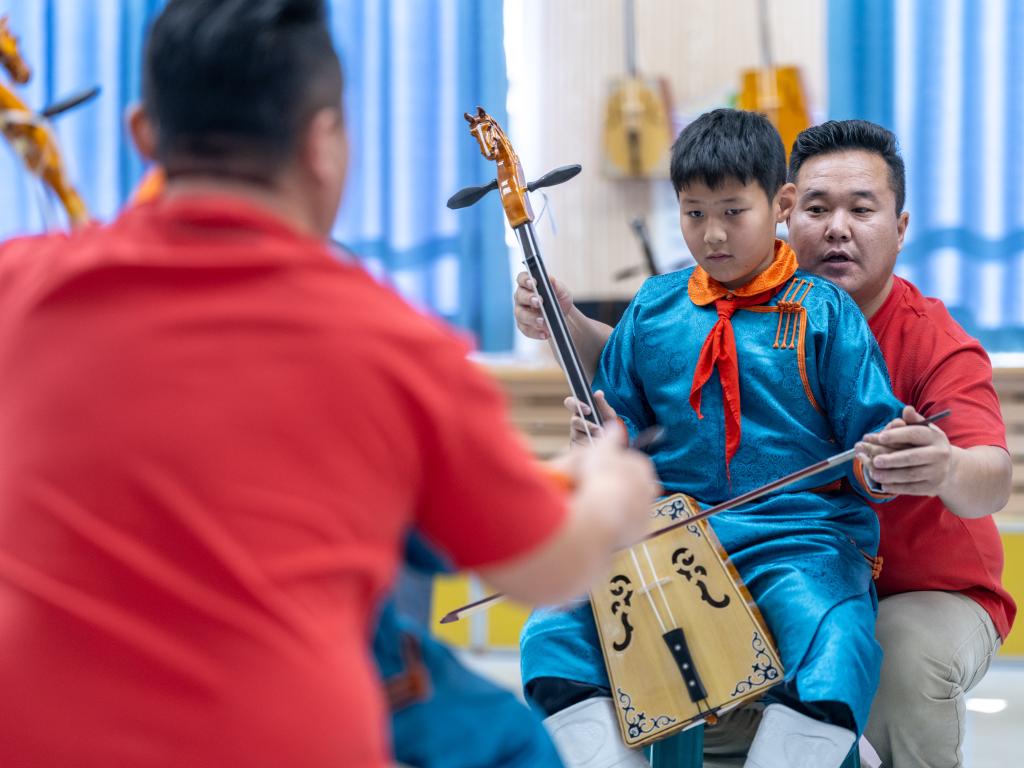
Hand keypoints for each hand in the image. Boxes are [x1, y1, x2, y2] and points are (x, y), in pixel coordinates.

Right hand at [514, 271, 573, 340]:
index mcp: (528, 284)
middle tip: (539, 302)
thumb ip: (556, 285)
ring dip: (532, 318)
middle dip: (529, 298)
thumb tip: (550, 279)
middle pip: (520, 296)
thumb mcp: (561, 291)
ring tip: (542, 321)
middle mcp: (521, 297)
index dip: (525, 280)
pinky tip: (544, 333)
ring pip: (521, 314)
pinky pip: (526, 329)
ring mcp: (521, 312)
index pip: (522, 278)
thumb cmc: (559, 299)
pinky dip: (535, 332)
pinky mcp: (524, 326)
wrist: (563, 316)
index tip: (533, 283)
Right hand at [565, 390, 618, 446]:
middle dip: (585, 424)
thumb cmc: (607, 424)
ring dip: (591, 437)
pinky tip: (598, 445)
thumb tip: (598, 393)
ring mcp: (575, 434)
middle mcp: (575, 421)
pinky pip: (579, 446)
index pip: (570, 402)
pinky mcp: (576, 446)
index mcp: (580, 410)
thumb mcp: (608, 414)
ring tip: (602, 438)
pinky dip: (590, 445)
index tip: (588, 409)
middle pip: (573, 421)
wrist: (611, 442)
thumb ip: (603, 404)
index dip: (576, 404)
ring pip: (577, 435)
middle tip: (597, 427)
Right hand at [567, 421, 660, 548]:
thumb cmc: (599, 476)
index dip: (618, 467)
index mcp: (641, 465)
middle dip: (623, 486)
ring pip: (634, 504)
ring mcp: (646, 508)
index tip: (605, 472)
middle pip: (637, 484)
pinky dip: (621, 522)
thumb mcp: (600, 449)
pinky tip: (606, 521)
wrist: (602, 513)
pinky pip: (631, 524)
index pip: (634, 463)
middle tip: (602, 490)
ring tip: (602, 507)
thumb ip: (609, 437)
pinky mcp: (641, 528)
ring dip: (622, 505)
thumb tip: (615, 424)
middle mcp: (650, 486)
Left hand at [855, 405, 953, 495]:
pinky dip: (896, 487)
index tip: (880, 437)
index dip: (896, 435)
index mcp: (935, 437)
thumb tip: (907, 410)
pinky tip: (883, 485)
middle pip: (912, 457)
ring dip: (889, 475)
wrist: (950, 469)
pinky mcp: (932, 487)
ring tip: (873, 473)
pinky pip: (912, 488)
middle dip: (891, 459)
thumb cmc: (928, 445)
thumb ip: (912, 421)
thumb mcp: (924, 430)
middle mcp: (939, 455)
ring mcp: (937, 472)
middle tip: (875, 460)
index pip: (914, 434)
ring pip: (910, 475)